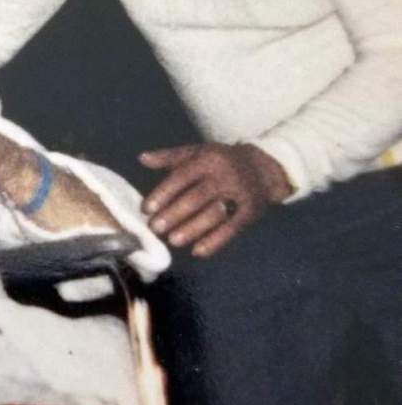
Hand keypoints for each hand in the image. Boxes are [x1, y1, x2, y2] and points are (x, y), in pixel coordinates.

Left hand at [139, 142, 292, 257]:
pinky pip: (231, 228)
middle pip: (197, 197)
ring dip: (193, 229)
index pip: (182, 177)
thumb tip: (142, 158)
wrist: (263, 168)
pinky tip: (198, 252)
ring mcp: (239, 194)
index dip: (163, 193)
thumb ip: (169, 157)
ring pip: (214, 214)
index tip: (146, 209)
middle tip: (156, 228)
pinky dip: (215, 241)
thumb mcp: (196, 152)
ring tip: (173, 240)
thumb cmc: (220, 161)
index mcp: (208, 159)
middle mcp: (224, 176)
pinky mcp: (250, 212)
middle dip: (175, 214)